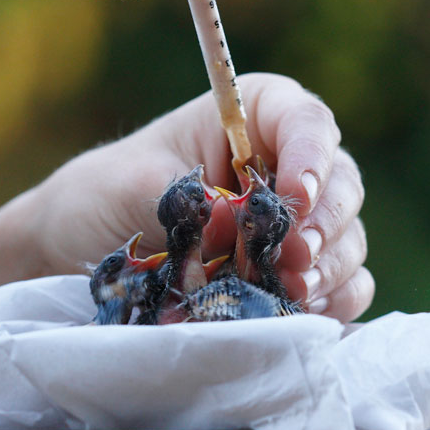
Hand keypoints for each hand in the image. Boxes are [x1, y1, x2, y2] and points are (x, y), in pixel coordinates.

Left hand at [0, 73, 372, 321]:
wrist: (80, 251)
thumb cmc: (103, 196)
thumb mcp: (134, 185)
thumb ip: (188, 198)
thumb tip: (240, 223)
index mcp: (251, 120)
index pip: (305, 121)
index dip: (311, 155)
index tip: (297, 193)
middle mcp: (283, 165)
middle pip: (341, 183)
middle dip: (324, 223)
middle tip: (293, 257)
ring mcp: (294, 224)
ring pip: (348, 238)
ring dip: (329, 267)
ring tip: (291, 290)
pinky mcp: (295, 272)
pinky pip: (343, 285)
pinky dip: (331, 299)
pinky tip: (299, 310)